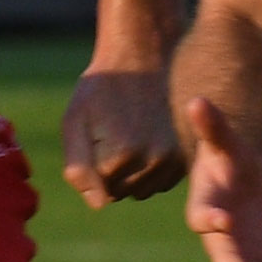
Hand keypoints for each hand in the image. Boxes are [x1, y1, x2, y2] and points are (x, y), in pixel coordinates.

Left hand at [60, 65, 184, 206]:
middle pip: (122, 192)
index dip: (94, 165)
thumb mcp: (75, 121)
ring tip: (133, 135)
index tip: (98, 134)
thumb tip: (99, 205)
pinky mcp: (186, 156)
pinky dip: (153, 168)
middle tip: (117, 132)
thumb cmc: (103, 88)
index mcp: (118, 158)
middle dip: (114, 171)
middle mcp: (150, 164)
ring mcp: (172, 161)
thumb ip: (78, 167)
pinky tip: (149, 140)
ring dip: (135, 173)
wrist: (143, 56)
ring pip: (143, 189)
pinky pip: (162, 181)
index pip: (99, 190)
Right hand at [177, 93, 261, 261]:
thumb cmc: (231, 164)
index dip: (210, 218)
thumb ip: (213, 127)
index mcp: (208, 206)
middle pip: (224, 257)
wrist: (247, 188)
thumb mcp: (226, 144)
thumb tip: (197, 100)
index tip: (220, 221)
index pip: (203, 215)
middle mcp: (221, 237)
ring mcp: (241, 254)